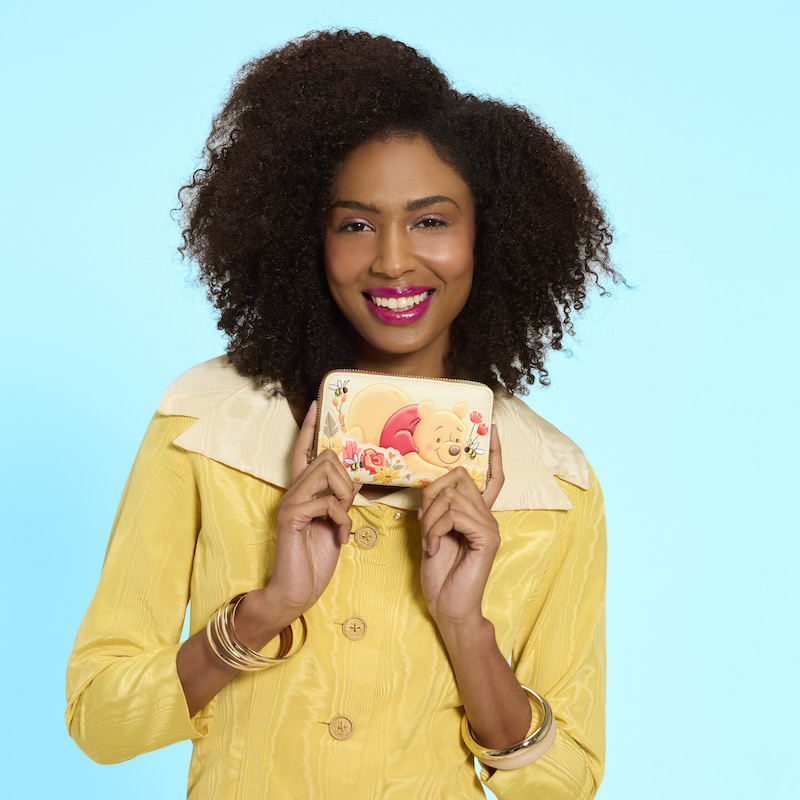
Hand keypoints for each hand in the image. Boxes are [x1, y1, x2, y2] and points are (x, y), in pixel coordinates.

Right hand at [254, 402, 358, 626]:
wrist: (296, 592)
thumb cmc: (315, 560)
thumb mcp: (335, 525)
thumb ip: (340, 501)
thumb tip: (356, 480)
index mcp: (302, 492)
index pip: (304, 451)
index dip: (310, 429)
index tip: (318, 405)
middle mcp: (292, 491)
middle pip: (326, 458)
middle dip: (346, 480)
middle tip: (347, 509)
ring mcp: (290, 502)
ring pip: (328, 473)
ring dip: (345, 499)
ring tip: (342, 523)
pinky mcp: (291, 516)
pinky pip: (328, 502)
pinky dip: (342, 519)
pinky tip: (340, 537)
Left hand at [418, 425, 504, 627]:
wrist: (448, 605)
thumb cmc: (439, 571)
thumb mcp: (433, 530)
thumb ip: (438, 506)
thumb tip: (433, 484)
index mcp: (477, 512)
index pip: (491, 476)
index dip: (494, 453)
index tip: (495, 428)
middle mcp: (488, 514)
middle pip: (458, 480)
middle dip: (431, 498)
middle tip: (426, 525)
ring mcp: (490, 525)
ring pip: (452, 497)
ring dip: (431, 518)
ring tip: (431, 541)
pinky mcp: (488, 537)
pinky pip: (455, 515)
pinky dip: (437, 529)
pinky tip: (436, 548)